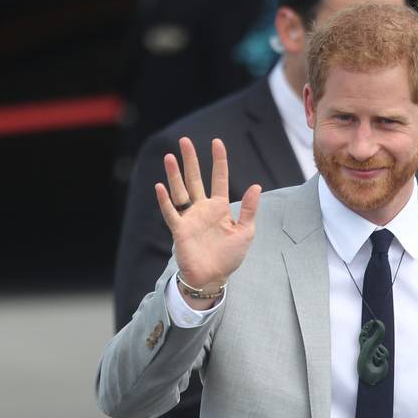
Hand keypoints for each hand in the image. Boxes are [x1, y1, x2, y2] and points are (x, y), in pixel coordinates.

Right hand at [155, 137, 260, 291]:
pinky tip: (160, 187)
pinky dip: (165, 201)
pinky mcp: (180, 230)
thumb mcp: (245, 232)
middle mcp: (202, 209)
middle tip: (185, 140)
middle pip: (195, 179)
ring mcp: (190, 218)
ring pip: (180, 191)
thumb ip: (250, 210)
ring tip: (169, 157)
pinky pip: (171, 213)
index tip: (216, 142)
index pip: (219, 178)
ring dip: (174, 175)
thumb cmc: (229, 256)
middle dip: (191, 160)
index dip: (219, 161)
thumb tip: (257, 186)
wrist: (214, 277)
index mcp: (219, 207)